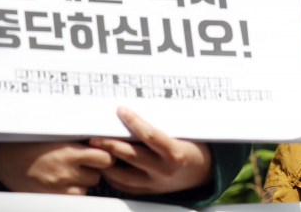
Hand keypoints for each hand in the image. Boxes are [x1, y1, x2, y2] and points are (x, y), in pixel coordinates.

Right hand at [0, 141, 112, 193]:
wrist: (5, 157)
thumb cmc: (31, 144)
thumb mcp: (58, 137)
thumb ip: (79, 143)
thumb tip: (101, 142)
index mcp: (69, 152)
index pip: (104, 158)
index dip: (105, 157)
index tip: (101, 155)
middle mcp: (65, 172)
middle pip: (97, 176)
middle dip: (93, 170)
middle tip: (83, 164)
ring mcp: (57, 188)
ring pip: (86, 189)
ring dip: (82, 183)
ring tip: (70, 173)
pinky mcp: (50, 199)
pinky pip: (72, 199)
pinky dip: (71, 193)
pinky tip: (63, 184)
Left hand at [88, 107, 212, 194]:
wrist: (205, 173)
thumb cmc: (195, 148)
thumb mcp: (186, 134)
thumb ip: (164, 126)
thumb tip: (143, 110)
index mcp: (175, 153)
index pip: (150, 135)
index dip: (134, 122)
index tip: (121, 111)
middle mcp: (164, 170)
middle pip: (131, 156)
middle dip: (110, 145)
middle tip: (95, 137)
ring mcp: (156, 183)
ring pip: (124, 176)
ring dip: (107, 164)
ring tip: (96, 153)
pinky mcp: (151, 191)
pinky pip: (127, 187)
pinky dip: (113, 178)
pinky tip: (107, 168)